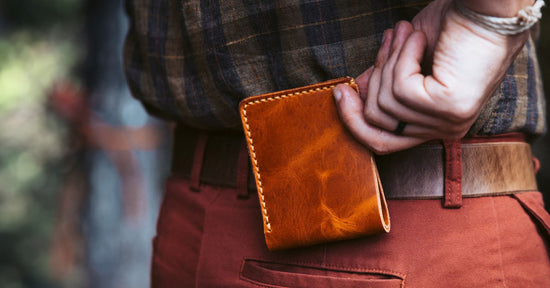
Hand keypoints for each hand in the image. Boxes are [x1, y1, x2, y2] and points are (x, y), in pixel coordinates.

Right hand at [334, 0, 528, 153]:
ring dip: (390, 61)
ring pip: (386, 105)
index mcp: (437, 125)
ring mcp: (449, 123)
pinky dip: (402, 57)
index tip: (340, 91)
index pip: (384, 143)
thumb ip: (382, 83)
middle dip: (368, 87)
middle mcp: (445, 130)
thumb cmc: (452, 30)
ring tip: (405, 32)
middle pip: (378, 129)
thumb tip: (353, 92)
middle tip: (370, 54)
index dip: (354, 121)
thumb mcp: (406, 61)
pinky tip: (417, 37)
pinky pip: (401, 89)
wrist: (487, 9)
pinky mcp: (450, 108)